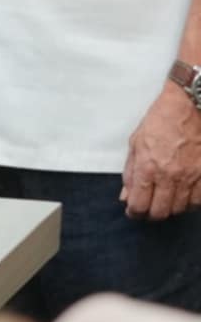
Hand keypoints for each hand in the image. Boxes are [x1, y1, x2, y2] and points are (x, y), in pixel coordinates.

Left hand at [123, 84, 200, 218]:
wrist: (190, 107)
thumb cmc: (161, 121)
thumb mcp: (136, 142)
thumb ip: (131, 172)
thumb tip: (126, 195)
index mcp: (148, 167)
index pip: (139, 204)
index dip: (134, 213)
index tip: (133, 212)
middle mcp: (170, 176)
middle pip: (161, 212)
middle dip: (151, 214)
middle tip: (149, 208)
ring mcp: (191, 177)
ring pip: (181, 209)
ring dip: (171, 208)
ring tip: (165, 199)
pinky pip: (198, 201)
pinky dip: (190, 202)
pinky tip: (184, 195)